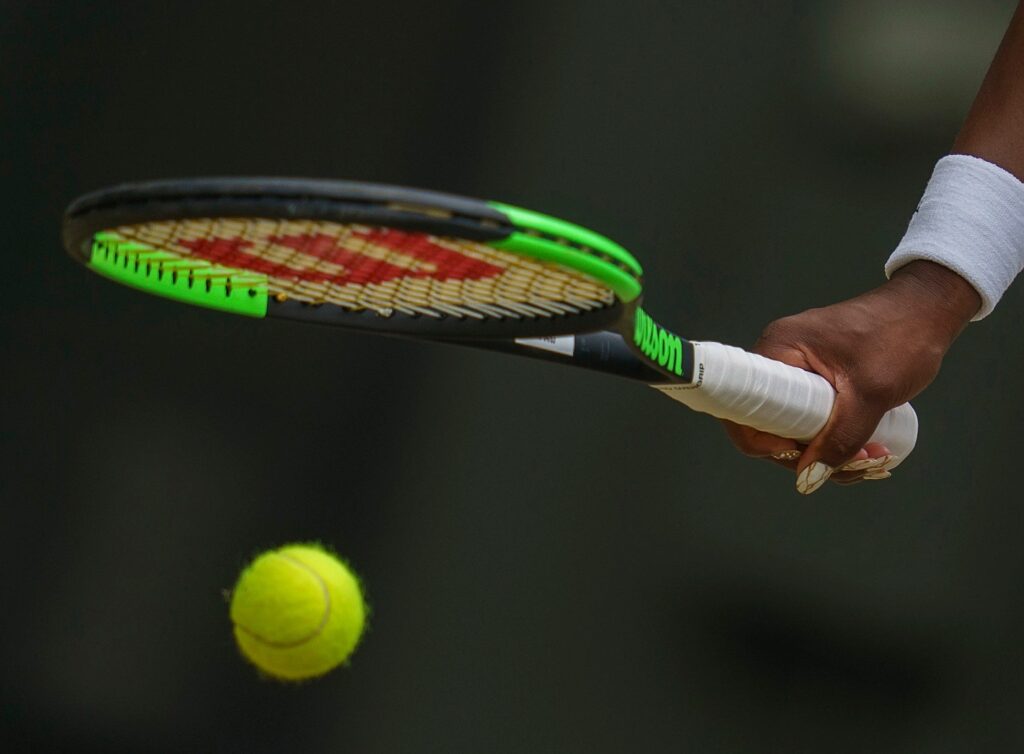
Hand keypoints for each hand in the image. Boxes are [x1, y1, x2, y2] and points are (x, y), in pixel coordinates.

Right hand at [725, 261, 980, 493]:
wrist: (929, 310)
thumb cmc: (900, 336)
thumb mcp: (871, 393)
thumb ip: (841, 438)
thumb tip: (809, 478)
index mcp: (780, 349)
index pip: (744, 406)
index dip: (762, 441)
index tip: (801, 456)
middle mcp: (781, 357)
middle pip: (770, 422)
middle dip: (808, 453)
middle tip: (854, 463)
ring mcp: (799, 367)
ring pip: (795, 424)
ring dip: (828, 450)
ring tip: (872, 457)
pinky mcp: (817, 375)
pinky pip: (812, 415)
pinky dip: (834, 436)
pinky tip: (866, 448)